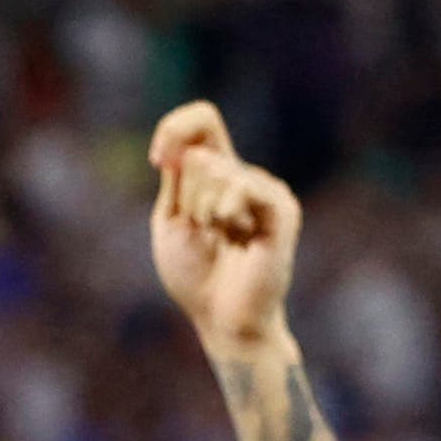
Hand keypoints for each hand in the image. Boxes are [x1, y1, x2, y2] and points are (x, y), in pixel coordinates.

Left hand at [149, 102, 302, 357]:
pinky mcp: (282, 211)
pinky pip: (241, 184)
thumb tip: (182, 149)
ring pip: (212, 168)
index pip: (203, 119)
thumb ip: (175, 179)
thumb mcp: (171, 220)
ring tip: (220, 240)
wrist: (224, 321)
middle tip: (203, 232)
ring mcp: (267, 192)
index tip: (159, 162)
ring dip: (201, 210)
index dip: (174, 129)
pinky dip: (224, 211)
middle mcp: (247, 177)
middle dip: (185, 196)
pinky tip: (236, 236)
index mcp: (221, 174)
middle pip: (197, 151)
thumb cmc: (197, 280)